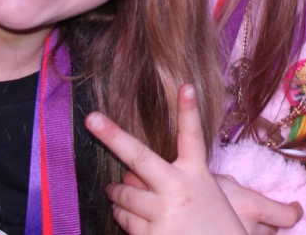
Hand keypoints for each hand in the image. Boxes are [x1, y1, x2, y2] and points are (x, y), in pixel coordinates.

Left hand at [86, 84, 302, 233]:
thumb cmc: (213, 226)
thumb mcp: (205, 196)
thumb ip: (170, 182)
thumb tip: (128, 175)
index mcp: (197, 174)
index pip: (193, 136)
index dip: (188, 110)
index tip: (185, 86)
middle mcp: (179, 189)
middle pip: (140, 157)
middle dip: (113, 136)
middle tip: (92, 119)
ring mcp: (163, 212)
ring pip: (123, 194)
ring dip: (117, 193)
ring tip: (118, 192)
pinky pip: (123, 219)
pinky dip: (123, 216)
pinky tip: (134, 218)